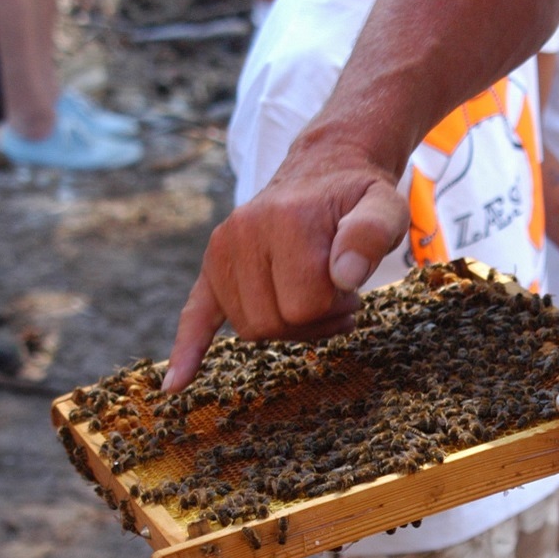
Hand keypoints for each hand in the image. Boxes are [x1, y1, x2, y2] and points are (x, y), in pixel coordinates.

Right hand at [163, 140, 409, 390]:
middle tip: (338, 295)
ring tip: (313, 295)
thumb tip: (343, 276)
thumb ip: (371, 235)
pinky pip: (194, 314)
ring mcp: (223, 251)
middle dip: (313, 320)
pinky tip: (175, 385)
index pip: (305, 305)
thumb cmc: (357, 199)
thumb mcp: (384, 207)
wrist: (324, 172)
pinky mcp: (213, 266)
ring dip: (287, 326)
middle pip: (274, 322)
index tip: (350, 287)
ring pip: (250, 329)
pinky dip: (188, 349)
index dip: (334, 308)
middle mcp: (243, 232)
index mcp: (285, 221)